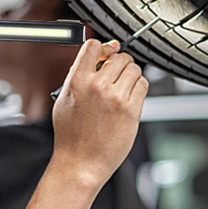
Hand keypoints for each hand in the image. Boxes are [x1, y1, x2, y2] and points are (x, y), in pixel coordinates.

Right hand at [51, 39, 147, 188]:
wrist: (81, 162)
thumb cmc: (71, 135)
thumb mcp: (64, 100)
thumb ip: (79, 75)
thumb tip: (99, 54)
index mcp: (77, 81)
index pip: (94, 46)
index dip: (102, 48)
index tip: (105, 54)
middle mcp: (97, 86)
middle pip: (119, 57)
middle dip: (119, 64)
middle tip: (114, 76)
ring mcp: (116, 98)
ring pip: (134, 69)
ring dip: (130, 76)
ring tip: (120, 90)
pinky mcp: (131, 110)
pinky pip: (143, 85)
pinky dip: (138, 88)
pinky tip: (127, 99)